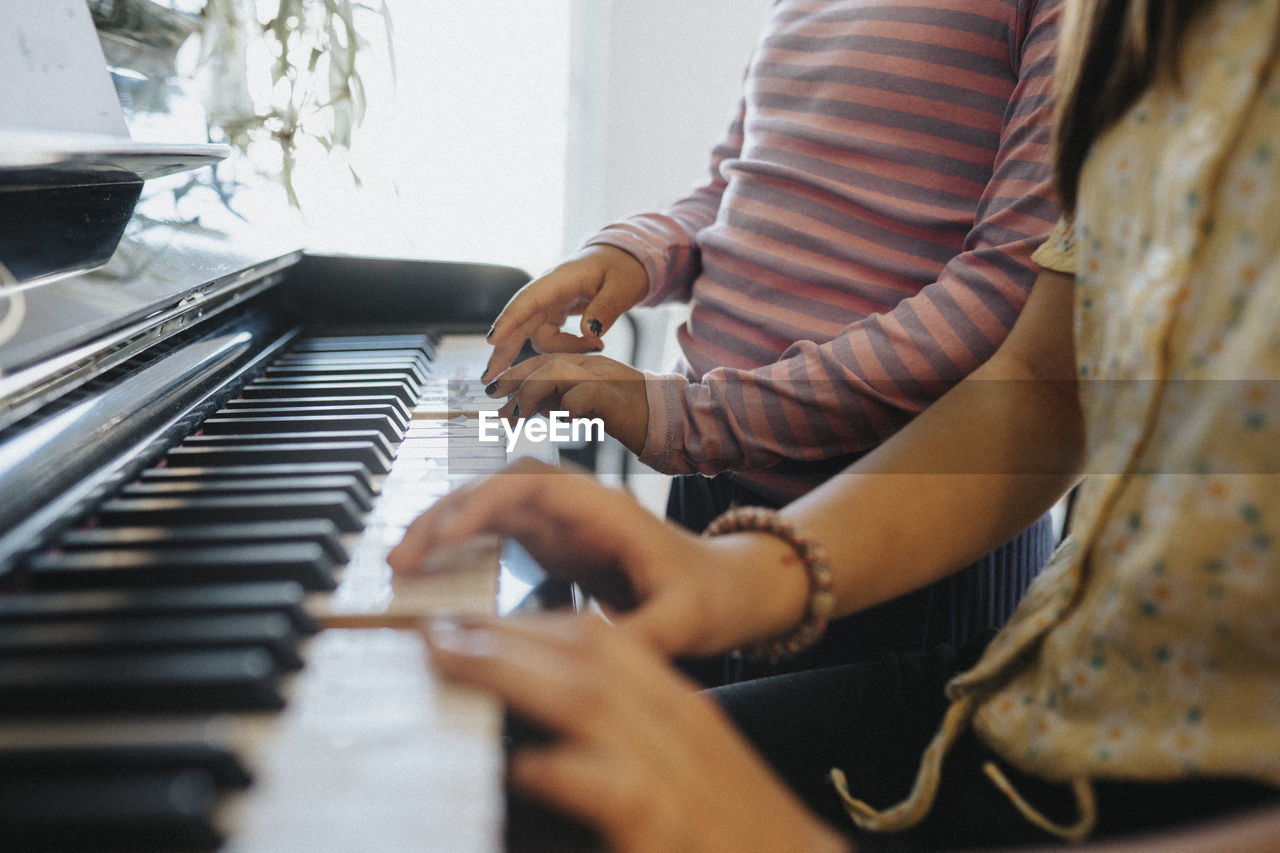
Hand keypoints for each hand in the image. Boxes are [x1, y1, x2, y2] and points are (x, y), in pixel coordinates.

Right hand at [387, 459, 808, 658]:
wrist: (728, 588)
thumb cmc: (710, 595)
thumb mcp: (685, 621)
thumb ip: (644, 636)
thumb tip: (589, 663)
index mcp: (606, 511)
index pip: (532, 487)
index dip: (482, 503)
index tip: (443, 536)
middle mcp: (576, 508)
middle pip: (496, 489)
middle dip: (445, 514)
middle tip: (401, 561)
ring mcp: (561, 524)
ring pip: (488, 509)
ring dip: (444, 529)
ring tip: (403, 568)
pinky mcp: (552, 545)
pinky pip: (494, 534)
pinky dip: (459, 548)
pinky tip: (433, 576)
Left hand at [425, 614, 850, 852]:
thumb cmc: (740, 830)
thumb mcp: (693, 765)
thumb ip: (634, 735)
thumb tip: (554, 733)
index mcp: (683, 706)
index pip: (603, 640)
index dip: (532, 624)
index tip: (477, 623)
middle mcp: (681, 724)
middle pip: (586, 651)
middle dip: (508, 633)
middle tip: (439, 630)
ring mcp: (676, 773)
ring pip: (586, 697)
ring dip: (510, 671)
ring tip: (450, 662)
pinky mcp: (667, 824)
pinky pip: (607, 783)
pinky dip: (559, 768)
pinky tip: (520, 766)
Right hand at [483, 245, 647, 382]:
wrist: (625, 259)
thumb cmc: (623, 268)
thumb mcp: (622, 287)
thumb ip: (606, 308)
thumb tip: (589, 333)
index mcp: (560, 279)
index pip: (528, 299)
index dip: (509, 320)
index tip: (492, 340)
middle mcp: (548, 291)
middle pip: (519, 321)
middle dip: (504, 348)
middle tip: (490, 378)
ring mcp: (549, 302)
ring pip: (535, 334)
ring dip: (559, 349)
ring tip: (598, 346)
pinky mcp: (554, 312)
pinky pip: (549, 336)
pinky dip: (565, 347)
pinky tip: (592, 344)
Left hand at [486, 353, 647, 453]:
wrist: (667, 419)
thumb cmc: (629, 416)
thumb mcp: (586, 405)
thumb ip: (560, 401)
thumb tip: (528, 409)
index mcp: (585, 365)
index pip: (542, 362)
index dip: (514, 374)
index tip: (492, 392)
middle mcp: (591, 365)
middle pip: (543, 363)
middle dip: (513, 382)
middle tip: (495, 407)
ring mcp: (602, 377)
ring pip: (555, 372)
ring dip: (531, 394)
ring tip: (520, 418)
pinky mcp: (613, 396)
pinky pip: (581, 396)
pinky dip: (566, 408)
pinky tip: (562, 421)